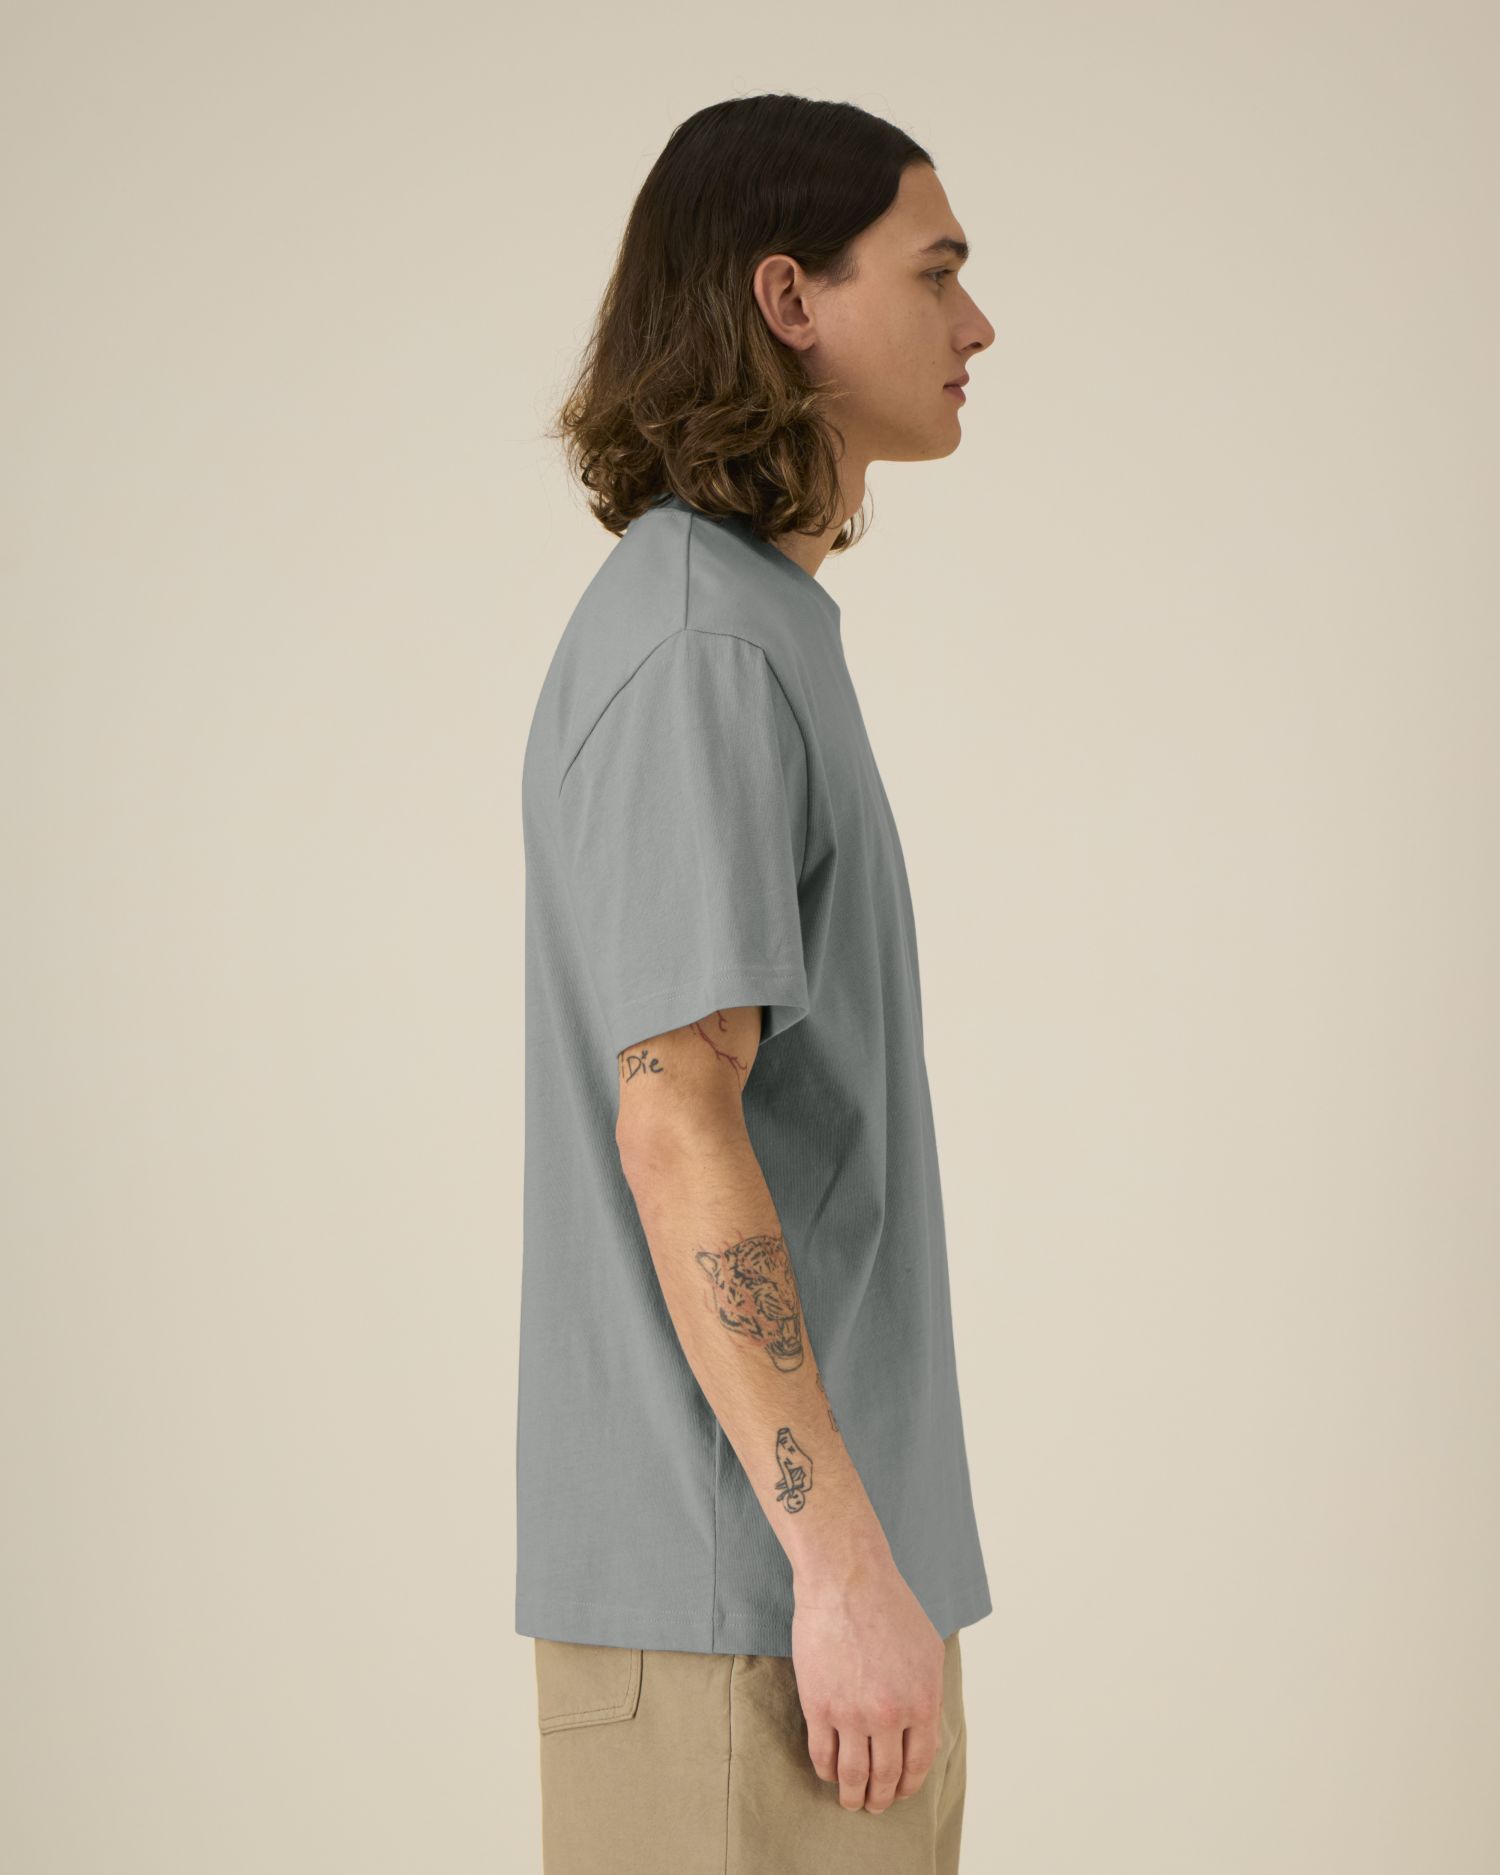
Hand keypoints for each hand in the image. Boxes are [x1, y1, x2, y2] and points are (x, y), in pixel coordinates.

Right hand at [791, 1551, 946, 1812]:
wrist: (846, 1580)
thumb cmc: (889, 1606)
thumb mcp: (928, 1650)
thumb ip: (927, 1692)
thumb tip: (921, 1727)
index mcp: (922, 1702)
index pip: (919, 1763)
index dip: (909, 1784)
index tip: (900, 1791)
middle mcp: (889, 1715)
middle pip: (885, 1776)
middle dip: (880, 1799)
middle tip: (875, 1806)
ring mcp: (852, 1713)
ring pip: (853, 1775)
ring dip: (852, 1795)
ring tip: (850, 1800)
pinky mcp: (819, 1706)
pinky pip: (822, 1754)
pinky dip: (826, 1771)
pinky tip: (828, 1772)